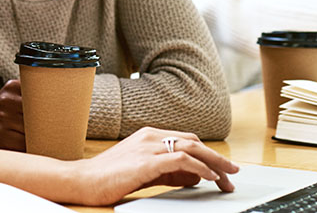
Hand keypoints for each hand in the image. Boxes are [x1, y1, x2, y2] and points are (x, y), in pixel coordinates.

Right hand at [66, 127, 237, 205]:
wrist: (82, 180)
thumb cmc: (108, 177)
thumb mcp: (144, 172)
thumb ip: (169, 172)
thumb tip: (195, 176)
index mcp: (149, 135)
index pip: (187, 141)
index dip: (208, 155)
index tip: (222, 169)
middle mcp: (151, 136)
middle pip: (194, 142)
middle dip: (217, 158)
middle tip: (233, 172)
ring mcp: (149, 146)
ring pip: (192, 148)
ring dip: (214, 163)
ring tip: (228, 176)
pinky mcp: (147, 161)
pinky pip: (181, 160)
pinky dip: (199, 168)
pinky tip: (209, 176)